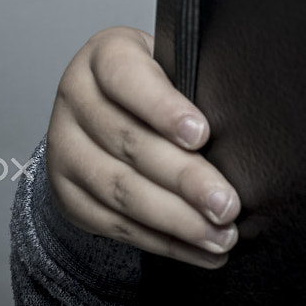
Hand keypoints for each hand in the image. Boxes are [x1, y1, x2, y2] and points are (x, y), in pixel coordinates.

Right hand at [44, 26, 241, 268]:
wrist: (102, 104)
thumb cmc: (154, 80)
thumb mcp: (169, 63)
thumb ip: (192, 84)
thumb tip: (239, 127)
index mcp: (104, 57)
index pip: (128, 78)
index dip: (164, 109)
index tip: (203, 135)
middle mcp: (76, 101)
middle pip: (130, 144)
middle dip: (185, 179)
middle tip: (226, 204)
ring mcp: (66, 150)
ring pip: (121, 191)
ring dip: (177, 220)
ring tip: (219, 235)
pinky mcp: (68, 194)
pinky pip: (115, 225)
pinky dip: (162, 241)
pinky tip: (197, 249)